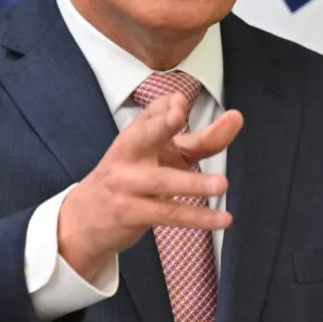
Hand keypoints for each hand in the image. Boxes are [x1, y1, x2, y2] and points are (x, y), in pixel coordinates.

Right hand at [57, 92, 243, 281]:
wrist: (85, 218)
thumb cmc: (132, 179)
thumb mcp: (163, 155)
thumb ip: (202, 139)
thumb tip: (237, 118)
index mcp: (136, 135)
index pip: (151, 114)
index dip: (165, 107)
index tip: (180, 101)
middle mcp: (128, 154)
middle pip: (143, 135)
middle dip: (160, 124)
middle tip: (178, 114)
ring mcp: (126, 184)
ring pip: (162, 182)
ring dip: (192, 183)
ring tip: (221, 184)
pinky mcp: (131, 213)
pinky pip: (167, 214)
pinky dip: (197, 218)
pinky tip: (222, 220)